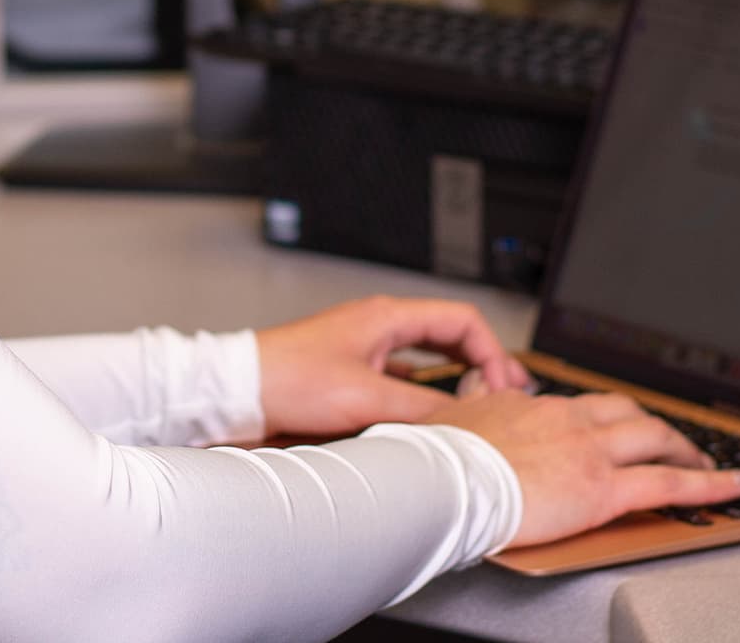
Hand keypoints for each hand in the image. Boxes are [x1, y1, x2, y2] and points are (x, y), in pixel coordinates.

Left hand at [252, 295, 528, 439]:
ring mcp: (363, 352)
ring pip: (426, 361)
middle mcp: (378, 329)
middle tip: (506, 395)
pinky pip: (400, 382)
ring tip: (475, 407)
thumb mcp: (363, 398)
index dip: (492, 353)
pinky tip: (427, 419)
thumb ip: (420, 411)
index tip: (502, 387)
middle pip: (450, 338)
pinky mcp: (348, 377)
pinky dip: (422, 397)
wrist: (234, 394)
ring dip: (453, 382)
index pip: (462, 322)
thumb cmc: (285, 381)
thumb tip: (466, 421)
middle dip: (482, 365)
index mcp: (386, 318)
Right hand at [431, 384, 739, 547]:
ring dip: (686, 449)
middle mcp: (569, 420)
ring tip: (707, 463)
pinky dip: (712, 483)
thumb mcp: (453, 416)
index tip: (612, 428)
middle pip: (627, 413)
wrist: (440, 480)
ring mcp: (591, 450)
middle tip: (672, 444)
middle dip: (654, 428)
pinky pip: (671, 484)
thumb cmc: (438, 458)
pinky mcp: (605, 487)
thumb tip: (475, 383)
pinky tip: (737, 485)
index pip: (582, 406)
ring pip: (655, 438)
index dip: (605, 418)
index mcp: (534, 405)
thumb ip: (474, 399)